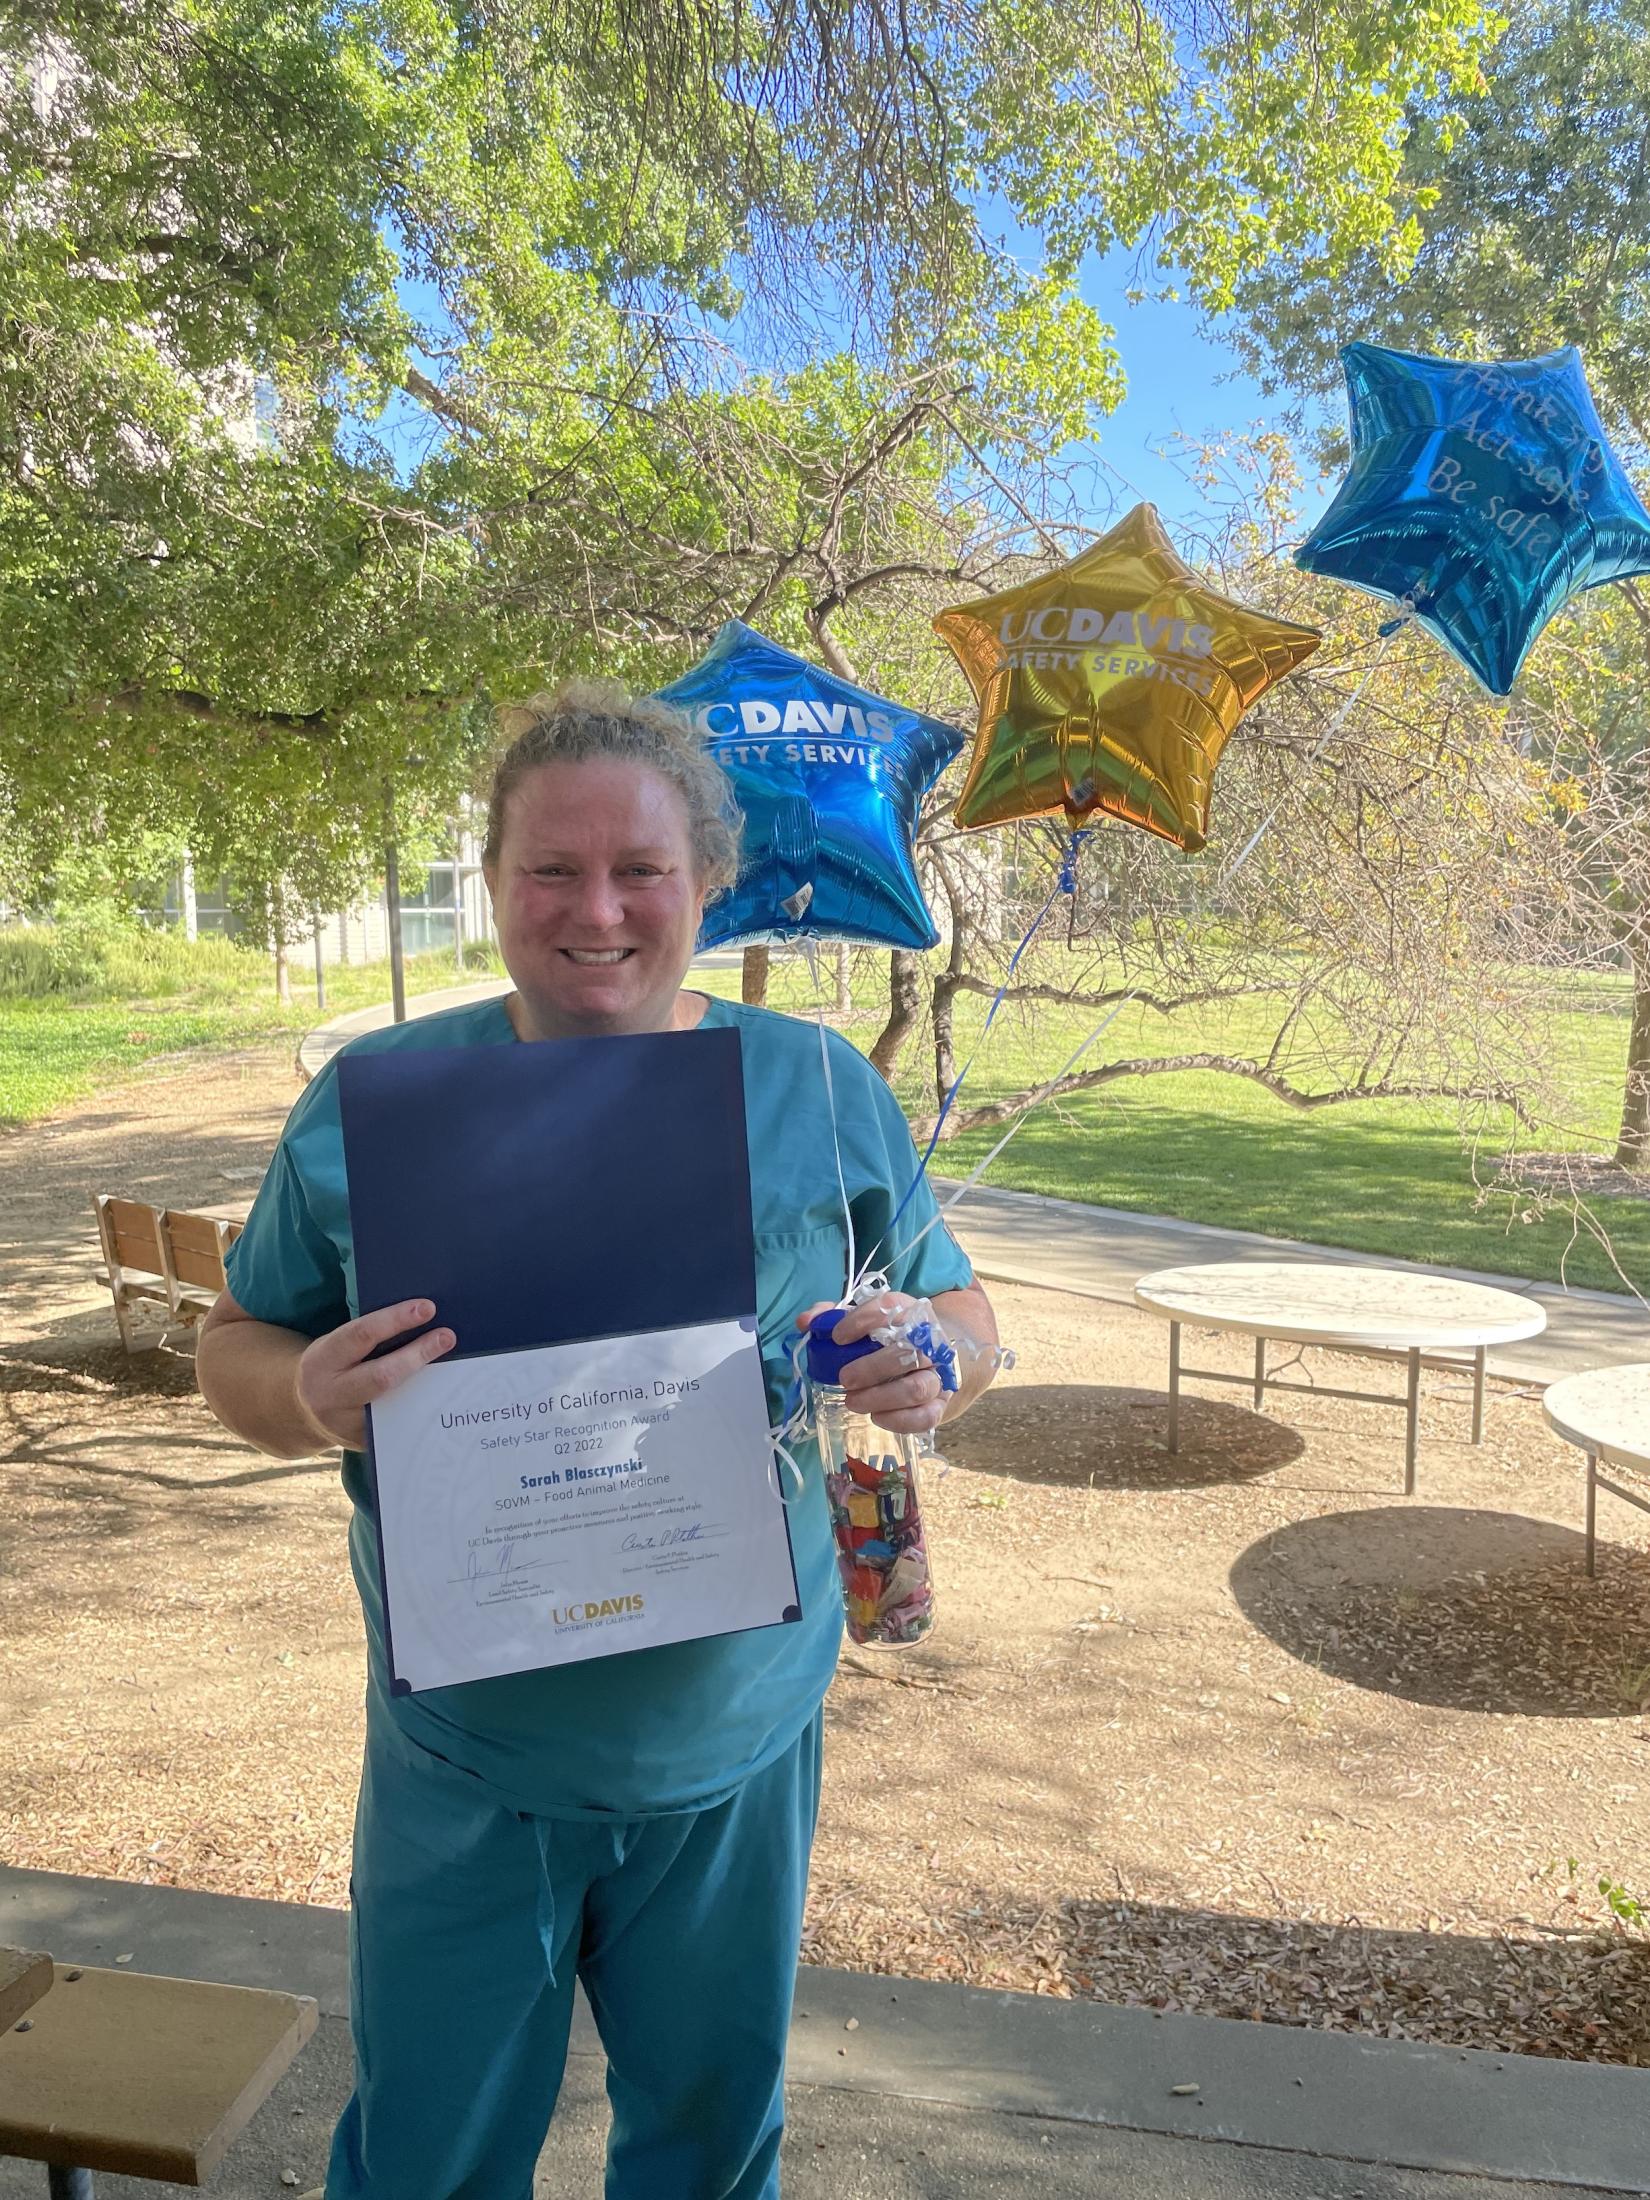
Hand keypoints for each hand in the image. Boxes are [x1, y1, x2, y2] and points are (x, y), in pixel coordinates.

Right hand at [295, 1299, 455, 1451]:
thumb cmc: (333, 1367)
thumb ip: (367, 1338)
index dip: (395, 1320)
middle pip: (381, 1376)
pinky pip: (398, 1426)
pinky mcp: (362, 1444)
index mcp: (322, 1360)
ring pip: (395, 1405)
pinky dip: (422, 1409)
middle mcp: (330, 1394)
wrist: (303, 1412)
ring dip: (428, 1387)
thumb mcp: (336, 1347)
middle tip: (447, 1336)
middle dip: (418, 1354)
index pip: (361, 1336)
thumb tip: (421, 1318)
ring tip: (457, 1368)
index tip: (428, 1308)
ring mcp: (346, 1424)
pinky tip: (445, 1396)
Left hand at [795, 1294, 943, 1436]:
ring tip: (852, 1401)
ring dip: (882, 1397)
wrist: (931, 1356)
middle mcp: (929, 1341)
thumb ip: (832, 1317)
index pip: (891, 1307)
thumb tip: (804, 1322)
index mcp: (908, 1313)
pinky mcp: (940, 1403)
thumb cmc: (889, 1337)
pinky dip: (900, 1420)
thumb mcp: (864, 1319)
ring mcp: (938, 1374)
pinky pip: (927, 1416)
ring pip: (918, 1387)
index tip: (837, 1337)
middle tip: (844, 1379)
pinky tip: (876, 1417)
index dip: (863, 1320)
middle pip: (909, 1352)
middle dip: (872, 1368)